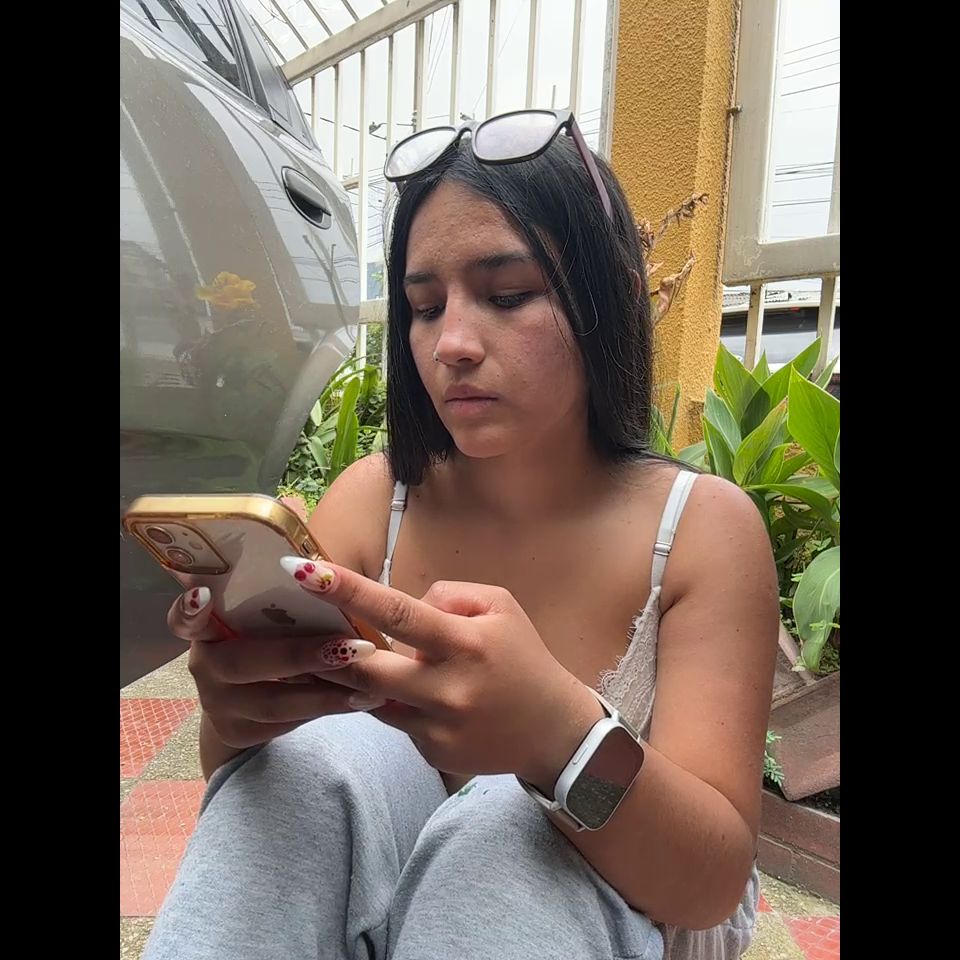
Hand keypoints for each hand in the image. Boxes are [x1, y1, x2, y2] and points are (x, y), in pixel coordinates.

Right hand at [167, 586, 380, 750]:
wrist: (247, 699)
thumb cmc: (271, 638)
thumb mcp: (270, 618)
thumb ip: (285, 600)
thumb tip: (324, 574)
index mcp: (208, 626)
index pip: (185, 618)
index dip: (189, 609)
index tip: (203, 596)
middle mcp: (205, 665)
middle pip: (242, 662)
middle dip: (301, 656)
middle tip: (352, 648)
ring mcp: (218, 704)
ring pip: (271, 702)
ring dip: (325, 694)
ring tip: (370, 686)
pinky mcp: (239, 733)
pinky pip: (287, 724)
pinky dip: (325, 710)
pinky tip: (360, 701)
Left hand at [280, 559, 604, 791]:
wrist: (554, 731)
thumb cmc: (524, 658)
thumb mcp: (499, 607)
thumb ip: (448, 596)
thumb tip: (404, 605)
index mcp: (465, 643)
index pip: (397, 612)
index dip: (348, 591)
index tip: (304, 571)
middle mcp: (447, 688)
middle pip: (367, 666)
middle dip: (331, 647)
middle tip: (307, 628)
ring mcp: (436, 726)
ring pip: (371, 696)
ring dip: (352, 675)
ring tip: (339, 654)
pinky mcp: (431, 752)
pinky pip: (393, 720)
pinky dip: (389, 700)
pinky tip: (401, 692)